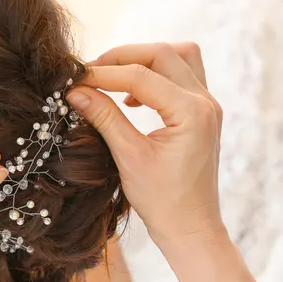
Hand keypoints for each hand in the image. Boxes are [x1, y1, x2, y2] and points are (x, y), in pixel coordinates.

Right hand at [66, 42, 224, 250]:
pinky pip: (182, 75)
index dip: (103, 74)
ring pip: (178, 57)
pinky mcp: (203, 113)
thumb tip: (75, 91)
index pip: (141, 76)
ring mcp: (208, 105)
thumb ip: (104, 118)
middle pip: (162, 54)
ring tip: (113, 78)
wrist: (191, 227)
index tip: (74, 79)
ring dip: (144, 60)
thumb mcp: (128, 157)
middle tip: (89, 73)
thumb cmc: (162, 201)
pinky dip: (156, 75)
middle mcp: (205, 102)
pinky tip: (132, 98)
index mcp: (191, 113)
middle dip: (123, 58)